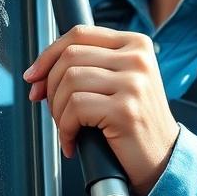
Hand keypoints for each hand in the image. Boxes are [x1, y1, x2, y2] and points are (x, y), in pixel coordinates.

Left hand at [24, 25, 178, 195]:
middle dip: (50, 86)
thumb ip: (87, 67)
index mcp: (136, 44)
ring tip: (67, 128)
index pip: (80, 34)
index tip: (33, 77)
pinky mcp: (125, 109)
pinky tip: (72, 142)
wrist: (163, 161)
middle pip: (70, 56)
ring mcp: (134, 82)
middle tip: (54, 111)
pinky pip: (75, 108)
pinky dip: (65, 129)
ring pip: (69, 81)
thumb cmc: (134, 124)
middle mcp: (138, 58)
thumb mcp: (118, 83)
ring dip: (57, 110)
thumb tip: (36, 74)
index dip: (48, 54)